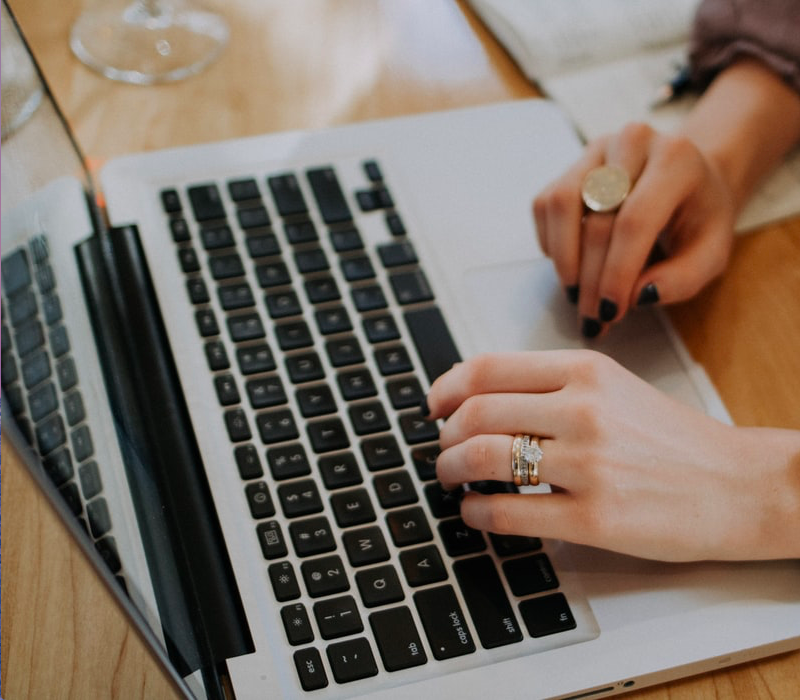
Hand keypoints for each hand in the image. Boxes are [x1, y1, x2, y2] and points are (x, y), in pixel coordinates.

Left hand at [426, 350, 799, 561]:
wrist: (740, 485)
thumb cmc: (674, 439)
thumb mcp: (614, 387)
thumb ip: (551, 385)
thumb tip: (479, 398)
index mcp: (586, 371)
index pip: (488, 367)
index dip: (446, 387)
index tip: (434, 405)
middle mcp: (583, 410)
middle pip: (476, 413)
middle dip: (444, 435)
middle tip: (441, 448)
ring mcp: (588, 464)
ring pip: (482, 458)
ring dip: (450, 469)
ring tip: (450, 477)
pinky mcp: (594, 518)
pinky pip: (507, 512)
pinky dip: (475, 512)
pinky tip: (474, 512)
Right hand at [533, 122, 735, 336]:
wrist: (689, 178)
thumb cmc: (699, 217)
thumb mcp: (711, 253)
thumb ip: (683, 278)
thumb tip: (638, 296)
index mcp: (676, 160)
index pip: (635, 220)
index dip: (617, 272)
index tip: (611, 311)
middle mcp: (633, 142)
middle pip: (597, 220)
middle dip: (591, 279)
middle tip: (593, 317)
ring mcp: (596, 149)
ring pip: (560, 206)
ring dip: (564, 260)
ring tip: (576, 293)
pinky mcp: (571, 164)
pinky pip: (545, 205)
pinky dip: (552, 243)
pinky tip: (572, 264)